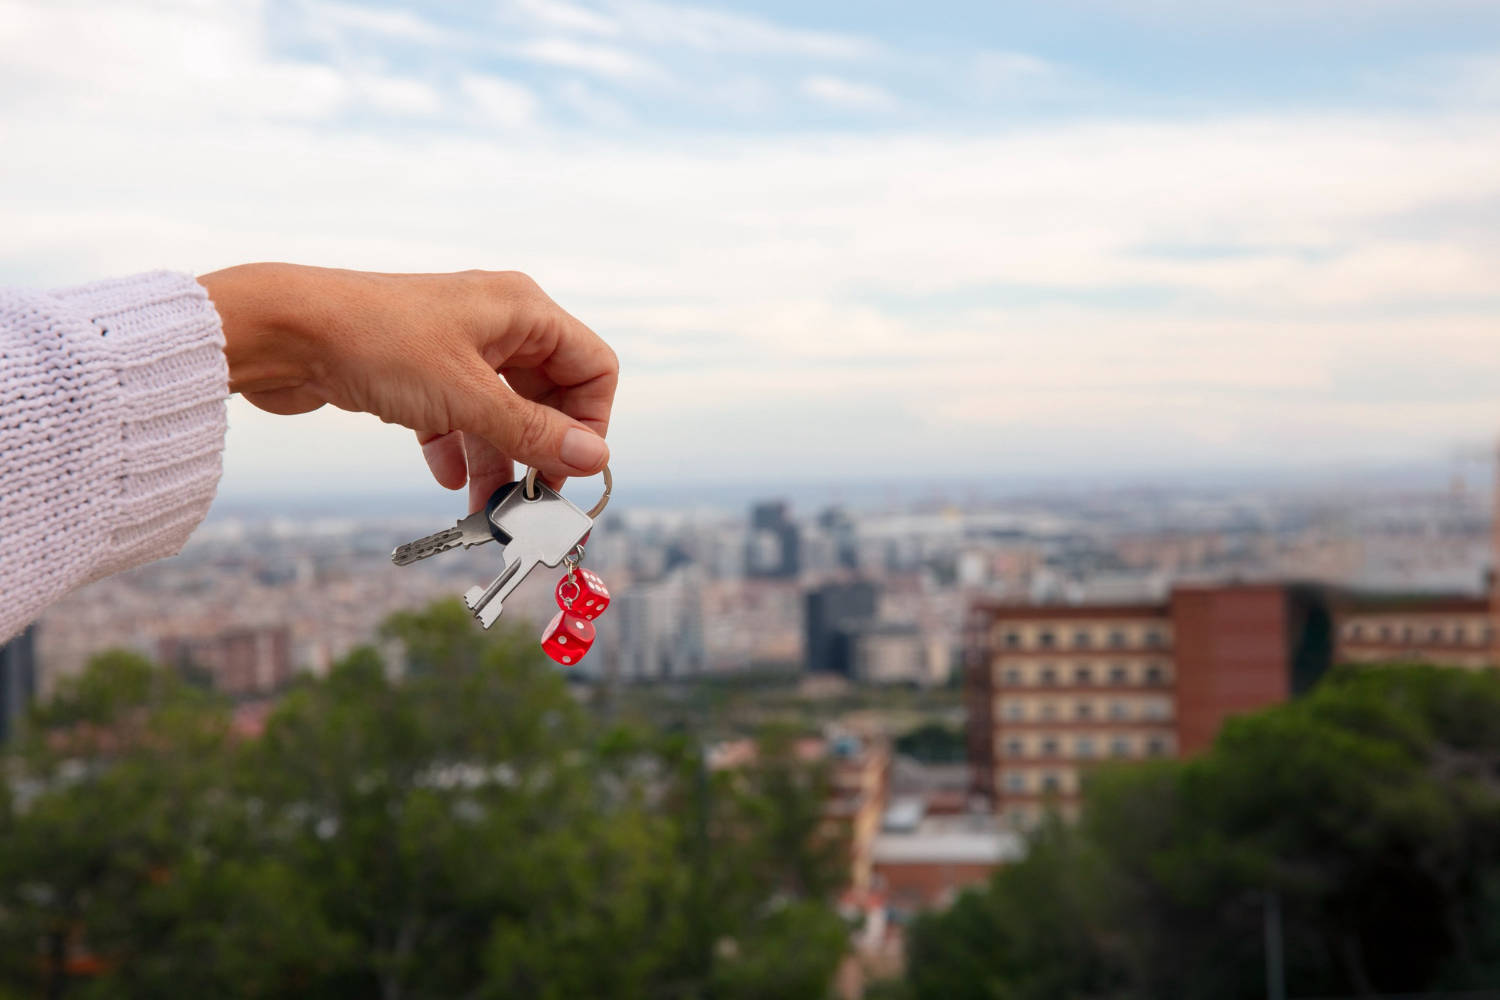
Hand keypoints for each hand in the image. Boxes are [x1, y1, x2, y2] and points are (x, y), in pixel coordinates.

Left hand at [198, 263, 616, 512]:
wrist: (279, 332)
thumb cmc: (375, 343)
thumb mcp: (466, 396)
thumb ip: (534, 432)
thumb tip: (596, 458)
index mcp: (522, 310)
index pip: (592, 366)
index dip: (590, 421)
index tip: (571, 468)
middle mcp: (497, 324)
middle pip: (549, 395)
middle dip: (542, 449)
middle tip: (534, 499)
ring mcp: (456, 349)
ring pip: (501, 413)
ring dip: (499, 461)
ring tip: (489, 509)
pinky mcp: (419, 373)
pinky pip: (458, 418)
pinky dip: (459, 450)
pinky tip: (450, 481)